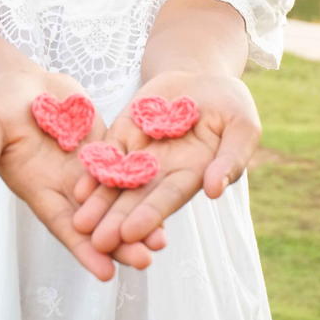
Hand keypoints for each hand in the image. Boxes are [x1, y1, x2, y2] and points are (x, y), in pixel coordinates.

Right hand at [0, 70, 165, 281]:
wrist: (17, 81)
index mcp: (38, 187)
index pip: (64, 226)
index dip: (84, 250)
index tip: (106, 275)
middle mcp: (64, 184)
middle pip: (95, 220)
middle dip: (119, 242)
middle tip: (146, 261)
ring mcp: (85, 166)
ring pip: (114, 199)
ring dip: (136, 218)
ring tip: (162, 242)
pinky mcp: (101, 145)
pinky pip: (125, 166)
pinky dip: (143, 183)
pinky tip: (167, 193)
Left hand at [71, 69, 261, 253]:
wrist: (201, 76)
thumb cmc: (230, 103)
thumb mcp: (242, 126)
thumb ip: (231, 158)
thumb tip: (214, 190)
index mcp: (193, 173)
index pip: (169, 197)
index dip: (150, 215)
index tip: (131, 233)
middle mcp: (163, 171)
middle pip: (137, 199)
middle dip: (117, 221)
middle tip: (98, 243)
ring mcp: (141, 155)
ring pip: (116, 184)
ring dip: (99, 205)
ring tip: (80, 225)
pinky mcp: (124, 136)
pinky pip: (106, 156)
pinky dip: (92, 173)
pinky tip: (78, 190)